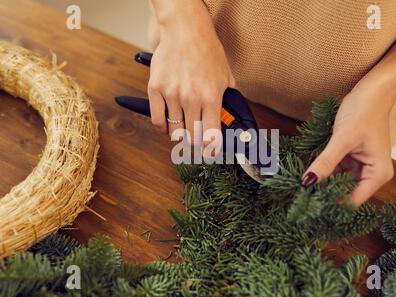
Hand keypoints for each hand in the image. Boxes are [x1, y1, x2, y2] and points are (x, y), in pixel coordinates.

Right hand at [148, 1, 233, 149]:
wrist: (186, 31)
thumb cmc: (208, 52)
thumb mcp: (226, 77)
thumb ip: (227, 100)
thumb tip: (228, 118)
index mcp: (211, 97)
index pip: (211, 136)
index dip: (211, 149)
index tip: (210, 153)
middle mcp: (191, 98)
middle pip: (192, 137)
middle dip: (196, 144)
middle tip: (196, 144)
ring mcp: (172, 94)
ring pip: (174, 131)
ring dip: (180, 136)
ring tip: (183, 133)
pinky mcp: (155, 89)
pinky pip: (157, 120)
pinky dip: (163, 128)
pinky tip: (168, 127)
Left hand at [301, 79, 395, 205]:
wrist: (372, 91)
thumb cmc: (364, 113)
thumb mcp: (342, 139)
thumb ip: (325, 163)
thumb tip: (307, 182)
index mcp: (377, 174)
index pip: (353, 200)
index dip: (332, 205)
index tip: (310, 210)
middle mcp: (371, 174)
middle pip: (345, 193)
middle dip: (324, 196)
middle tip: (300, 201)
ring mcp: (361, 166)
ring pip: (338, 182)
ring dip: (321, 184)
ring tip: (299, 192)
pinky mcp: (351, 158)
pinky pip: (335, 170)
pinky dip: (323, 172)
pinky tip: (307, 176)